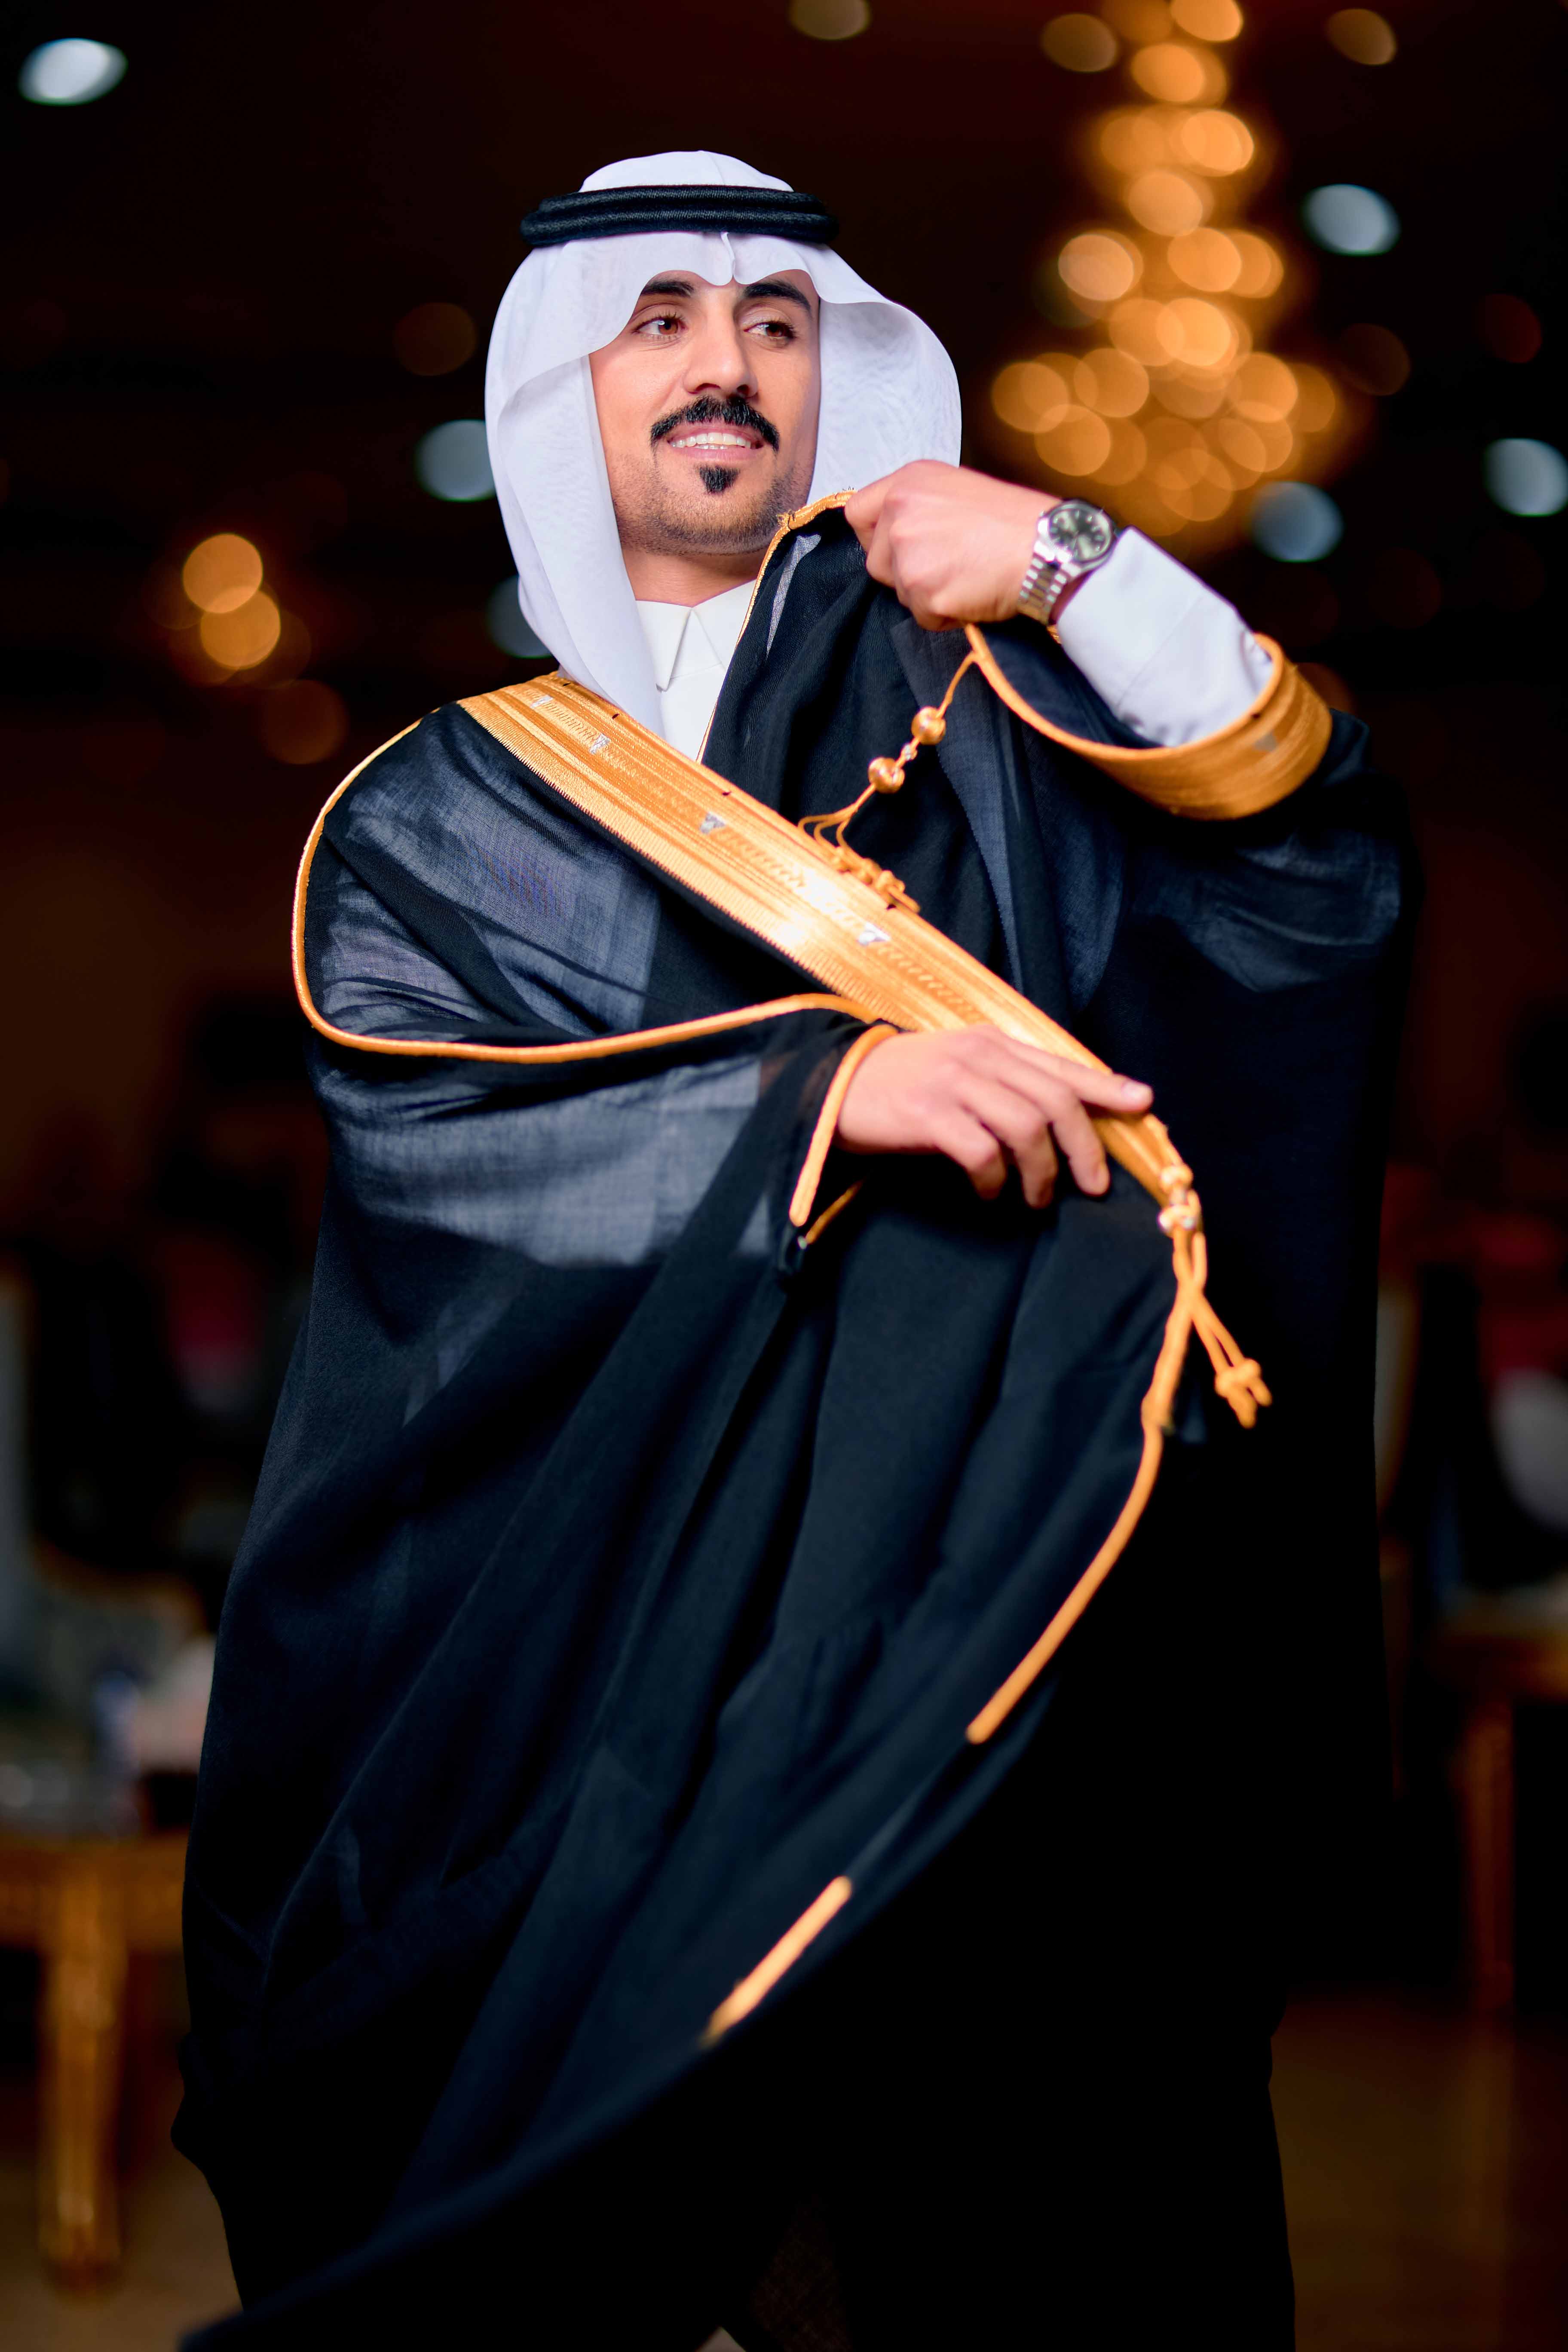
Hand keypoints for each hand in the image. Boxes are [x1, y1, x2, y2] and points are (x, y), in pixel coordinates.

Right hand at [835, 1027, 1152, 1205]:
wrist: (832, 1084)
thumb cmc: (903, 1085)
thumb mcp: (960, 1070)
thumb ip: (1006, 1084)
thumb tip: (1058, 1120)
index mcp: (993, 1044)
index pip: (1062, 1066)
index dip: (1106, 1086)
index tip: (1143, 1103)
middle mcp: (980, 1057)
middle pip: (1055, 1102)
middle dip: (1084, 1148)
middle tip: (1091, 1186)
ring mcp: (953, 1083)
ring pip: (1026, 1128)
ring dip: (1040, 1173)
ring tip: (1034, 1200)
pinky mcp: (928, 1114)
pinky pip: (982, 1152)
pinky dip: (993, 1181)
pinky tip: (987, 1194)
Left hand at [844, 461, 1065, 632]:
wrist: (1048, 548)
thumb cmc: (1015, 520)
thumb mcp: (959, 489)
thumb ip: (920, 506)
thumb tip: (899, 532)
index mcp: (909, 483)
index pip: (857, 514)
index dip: (874, 537)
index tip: (896, 547)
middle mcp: (900, 513)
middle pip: (874, 562)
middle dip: (902, 573)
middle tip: (946, 566)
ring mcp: (909, 554)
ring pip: (898, 591)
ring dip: (926, 594)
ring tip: (966, 577)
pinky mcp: (924, 592)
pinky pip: (922, 616)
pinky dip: (944, 614)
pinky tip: (972, 594)